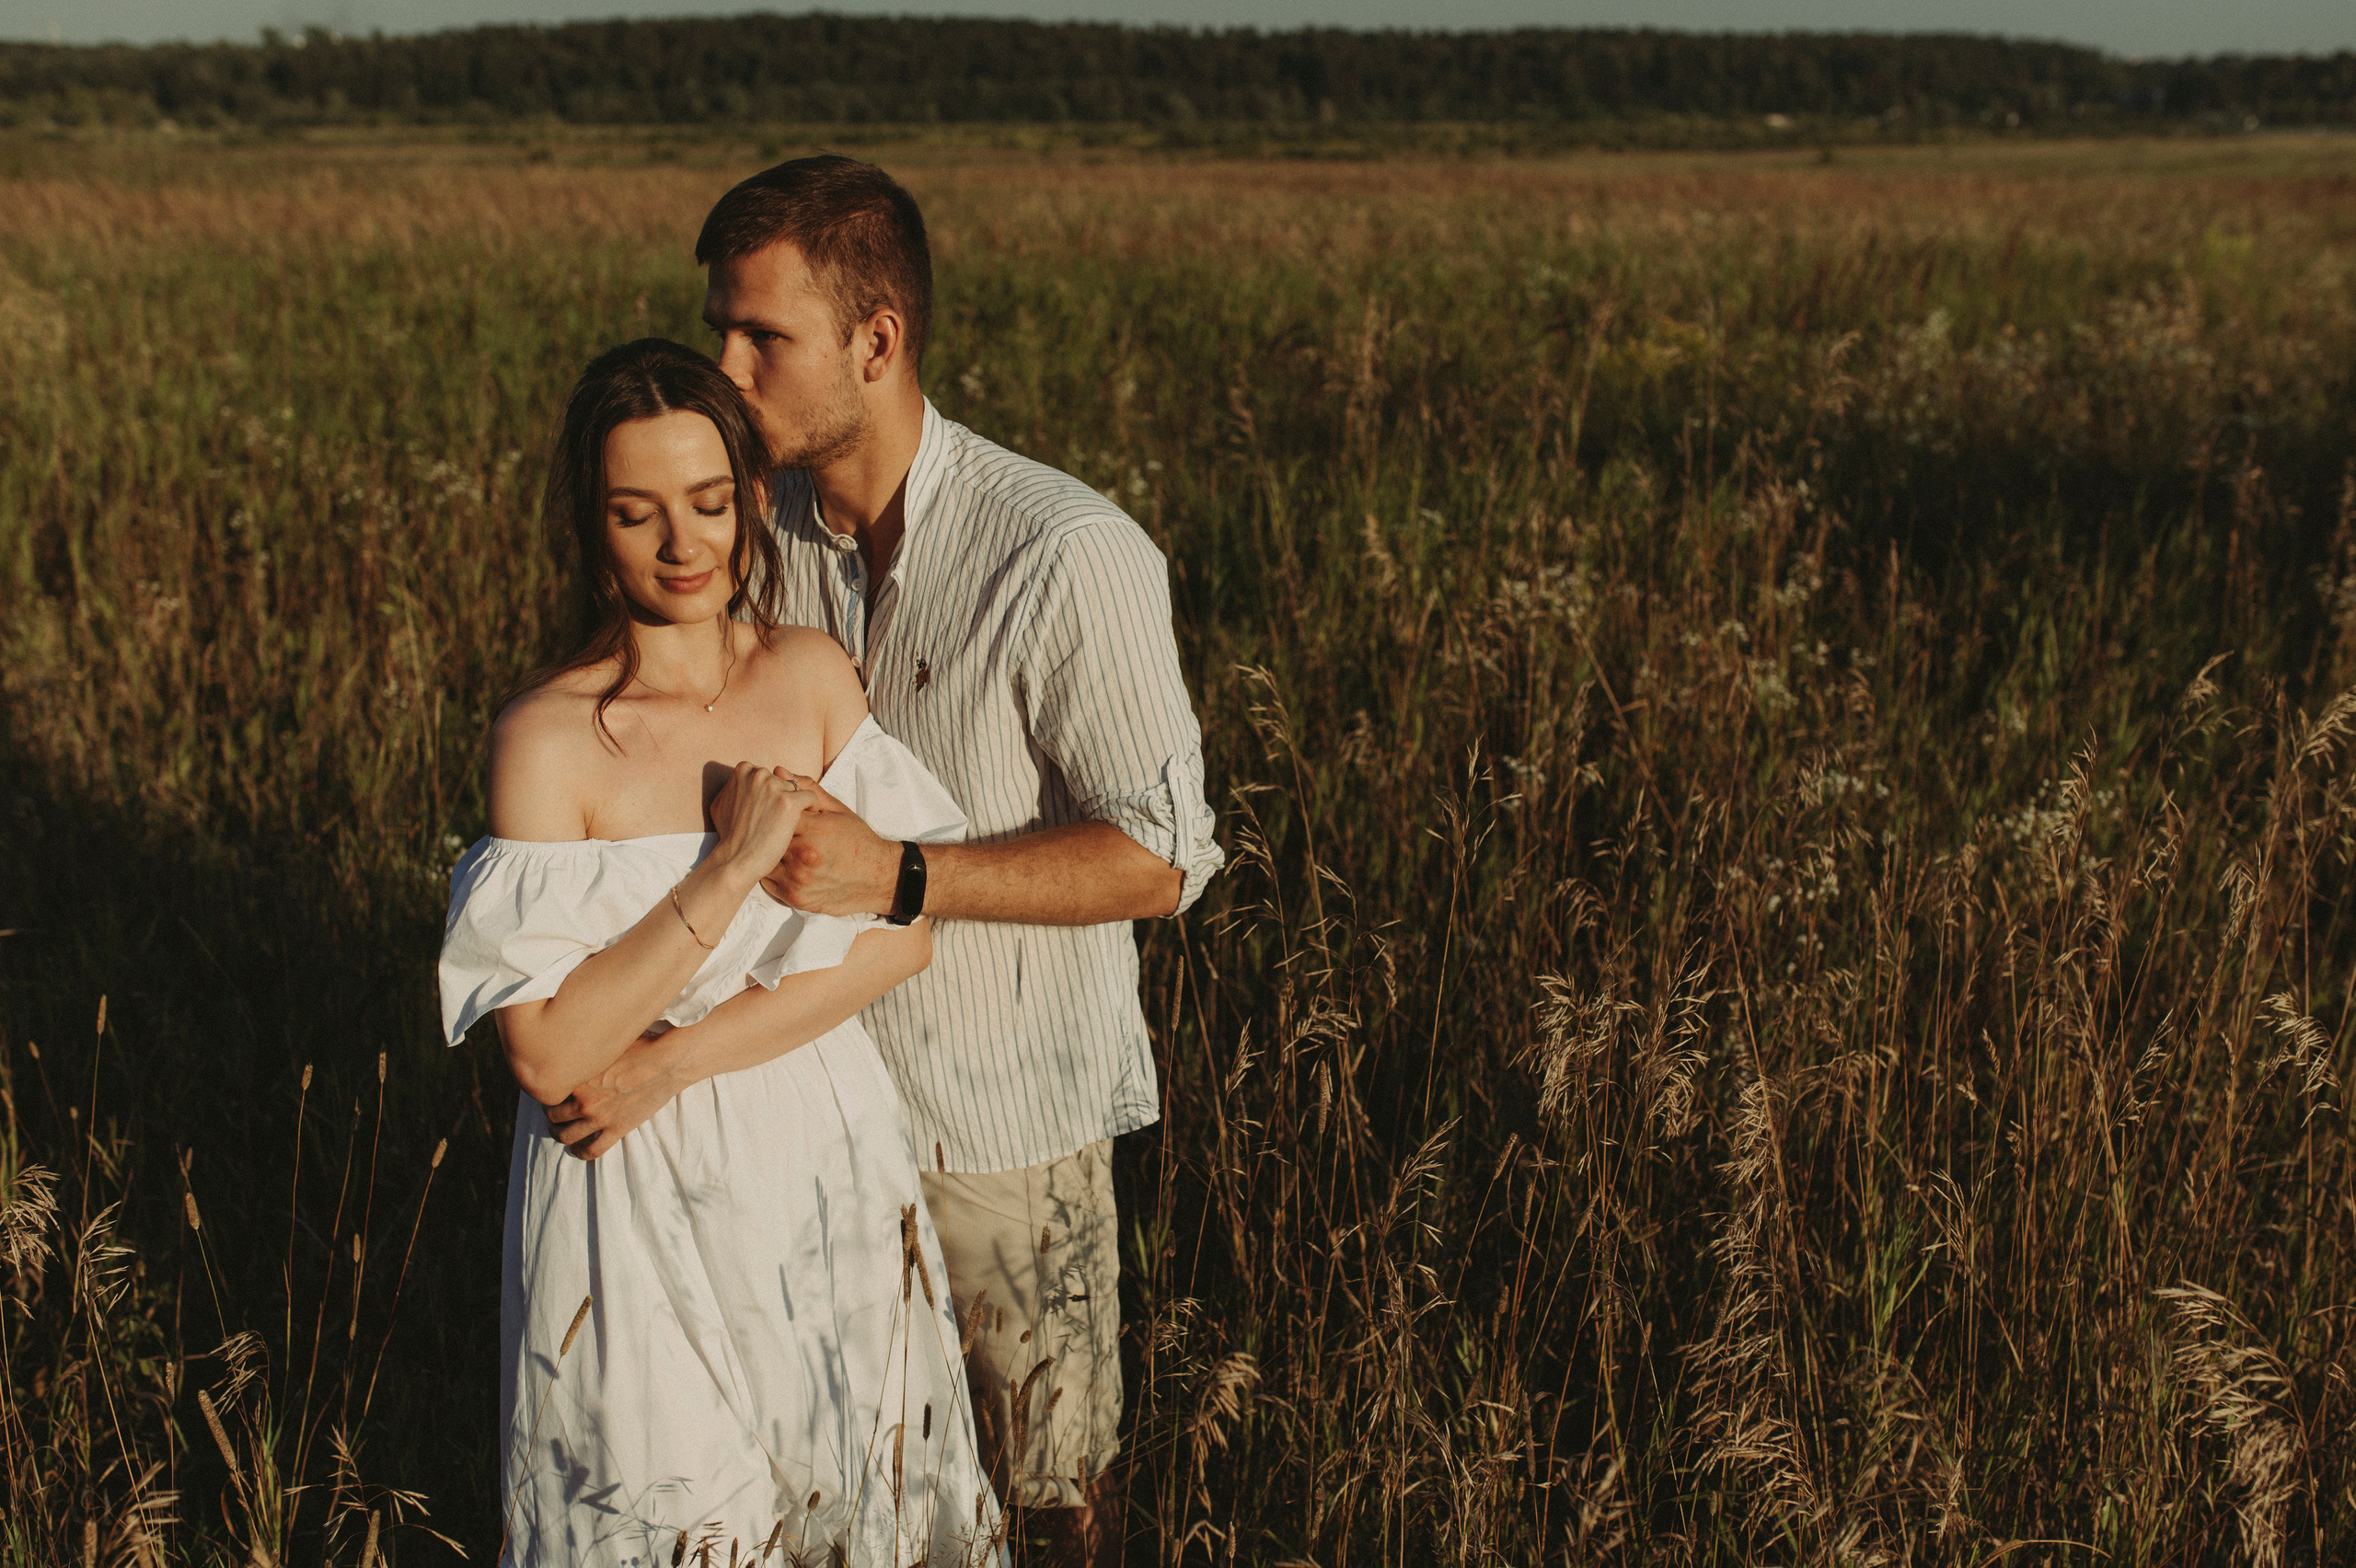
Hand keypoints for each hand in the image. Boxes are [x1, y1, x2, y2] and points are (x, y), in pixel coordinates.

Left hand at [542, 1038, 688, 1159]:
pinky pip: (592, 1150)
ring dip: (559, 1134)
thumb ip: (585, 1058)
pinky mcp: (617, 1129)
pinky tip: (578, 1148)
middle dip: (550, 1115)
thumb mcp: (604, 1048)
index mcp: (579, 1079)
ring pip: (566, 1136)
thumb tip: (572, 1054)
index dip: (547, 1091)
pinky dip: (580, 1152)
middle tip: (552, 1112)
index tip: (551, 1090)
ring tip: (560, 1130)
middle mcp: (585, 1101)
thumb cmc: (639, 1048)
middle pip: (553, 1116)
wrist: (668, 1062)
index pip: (549, 1092)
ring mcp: (601, 1119)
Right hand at [707, 762, 814, 886]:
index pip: (768, 775)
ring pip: (796, 789)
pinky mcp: (790, 802)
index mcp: (743, 770)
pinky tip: (807, 820)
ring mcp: (774, 787)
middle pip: (782, 781)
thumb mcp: (722, 803)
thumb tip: (744, 780)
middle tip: (778, 819)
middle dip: (782, 797)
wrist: (736, 859)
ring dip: (795, 804)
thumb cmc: (729, 836)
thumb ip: (734, 787)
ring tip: (789, 823)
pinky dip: (812, 808)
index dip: (770, 793)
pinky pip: (810, 798)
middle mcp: (758, 774)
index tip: (770, 809)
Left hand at [764, 784, 900, 915]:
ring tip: (783, 851)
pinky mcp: (796, 898)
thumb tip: (779, 771)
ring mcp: (798, 879)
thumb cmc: (858, 841)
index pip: (778, 813)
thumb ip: (808, 790)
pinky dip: (773, 874)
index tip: (784, 815)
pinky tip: (787, 867)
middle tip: (779, 833)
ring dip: (771, 855)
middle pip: (770, 838)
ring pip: (767, 861)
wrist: (879, 878)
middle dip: (773, 834)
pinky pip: (770, 883)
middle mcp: (804, 855)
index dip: (779, 813)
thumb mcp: (838, 810)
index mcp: (815, 829)